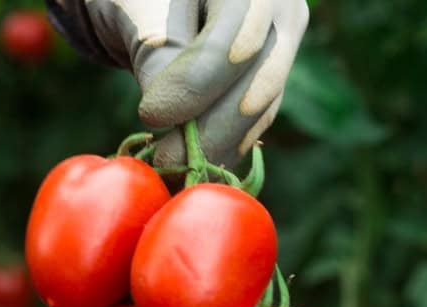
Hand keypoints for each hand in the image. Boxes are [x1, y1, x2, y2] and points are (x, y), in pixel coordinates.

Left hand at [79, 0, 308, 166]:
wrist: (150, 0)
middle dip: (213, 129)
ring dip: (220, 146)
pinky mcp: (274, 76)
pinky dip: (225, 147)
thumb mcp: (141, 11)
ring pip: (262, 106)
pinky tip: (194, 167)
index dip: (197, 85)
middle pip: (259, 79)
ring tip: (174, 170)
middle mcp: (282, 5)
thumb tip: (174, 118)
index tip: (151, 115)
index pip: (234, 41)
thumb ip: (159, 54)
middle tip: (167, 160)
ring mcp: (284, 42)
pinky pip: (256, 120)